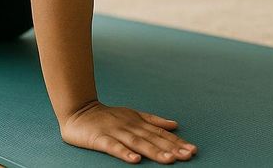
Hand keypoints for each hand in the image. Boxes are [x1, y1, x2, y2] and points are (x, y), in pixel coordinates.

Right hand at [60, 100, 197, 163]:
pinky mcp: (101, 139)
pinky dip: (125, 153)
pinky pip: (114, 147)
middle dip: (172, 148)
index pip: (161, 133)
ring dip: (154, 151)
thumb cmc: (108, 117)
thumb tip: (175, 125)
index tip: (192, 150)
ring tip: (169, 160)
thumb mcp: (134, 115)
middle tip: (188, 155)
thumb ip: (154, 121)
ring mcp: (116, 132)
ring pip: (138, 143)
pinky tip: (135, 160)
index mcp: (139, 122)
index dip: (177, 142)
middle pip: (154, 139)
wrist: (79, 111)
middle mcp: (131, 126)